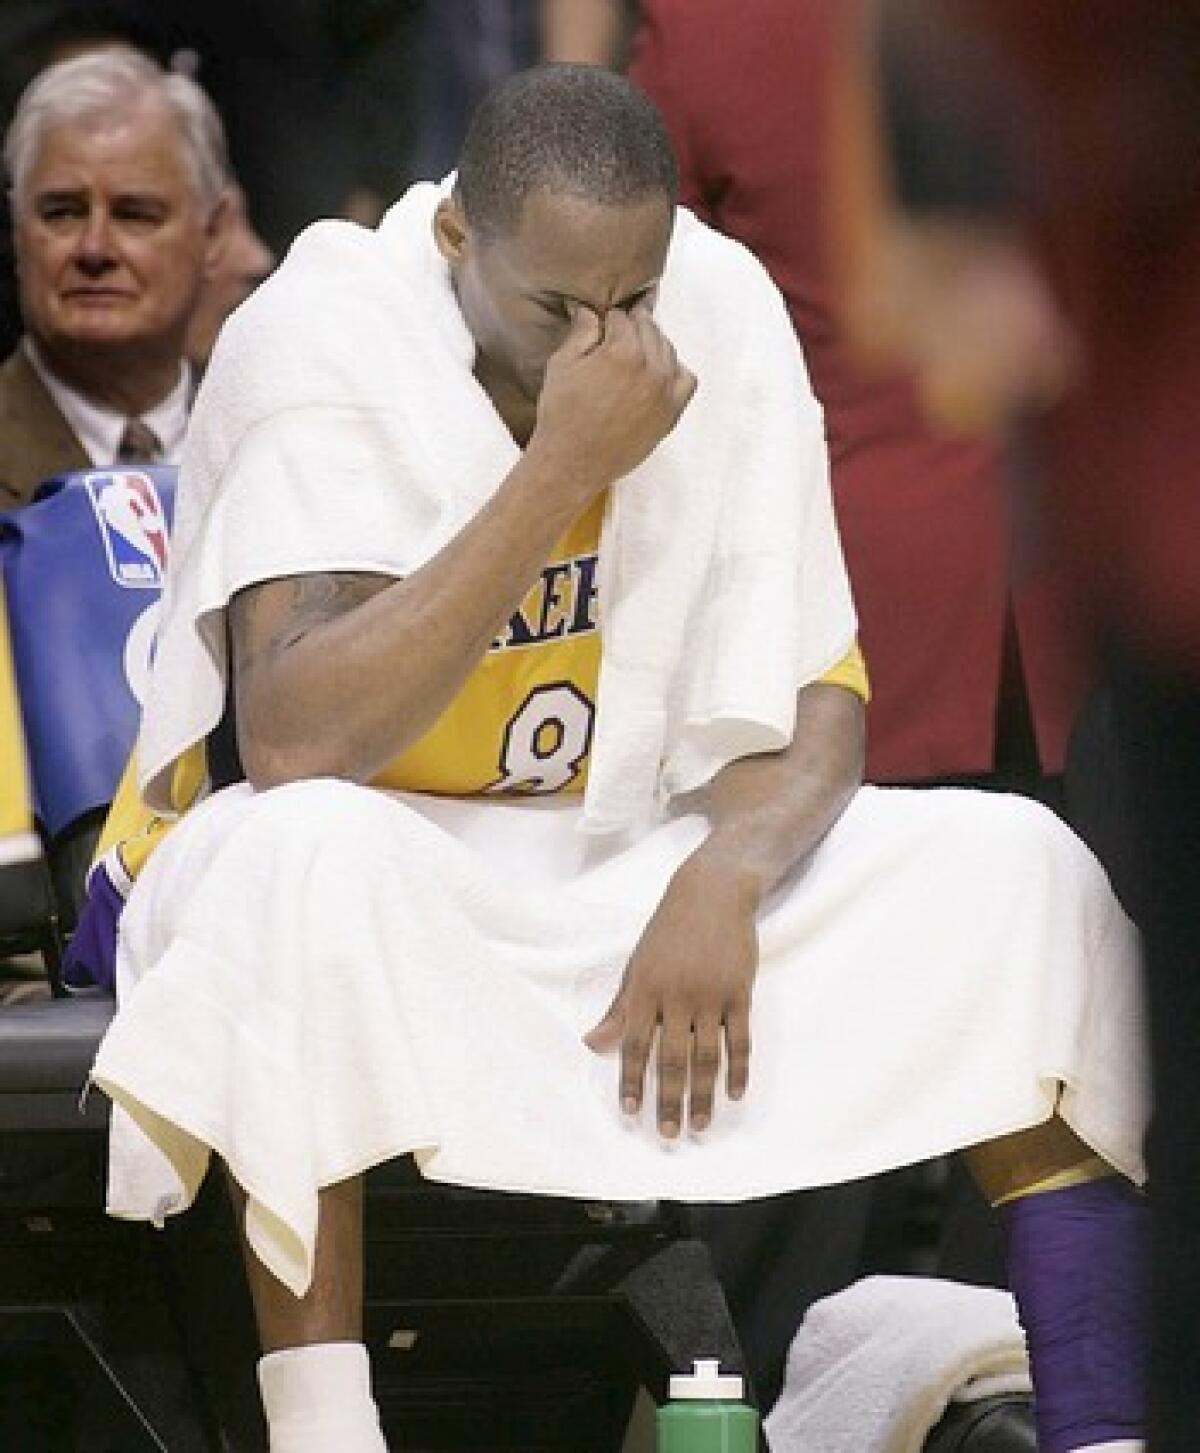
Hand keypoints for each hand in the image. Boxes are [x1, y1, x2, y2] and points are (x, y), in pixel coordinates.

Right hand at [530, 303, 696, 498]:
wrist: (572, 463)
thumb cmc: (562, 415)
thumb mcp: (562, 364)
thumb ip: (582, 331)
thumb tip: (591, 309)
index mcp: (624, 351)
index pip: (622, 317)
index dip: (607, 319)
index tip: (601, 325)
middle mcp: (651, 368)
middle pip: (649, 329)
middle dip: (631, 327)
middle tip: (616, 336)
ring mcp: (665, 392)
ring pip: (668, 350)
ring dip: (651, 346)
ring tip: (632, 355)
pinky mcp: (671, 413)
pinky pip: (686, 379)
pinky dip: (674, 371)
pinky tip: (656, 374)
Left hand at [584, 853, 756, 1137]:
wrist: (713, 892)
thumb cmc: (669, 929)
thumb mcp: (638, 964)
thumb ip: (620, 1008)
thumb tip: (593, 1043)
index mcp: (646, 989)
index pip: (635, 1044)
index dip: (632, 1080)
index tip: (631, 1111)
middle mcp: (677, 996)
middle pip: (673, 1059)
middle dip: (669, 1099)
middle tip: (669, 1132)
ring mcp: (711, 996)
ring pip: (707, 1056)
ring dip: (703, 1094)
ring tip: (700, 1124)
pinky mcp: (739, 993)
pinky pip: (739, 1039)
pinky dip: (738, 1068)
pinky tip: (734, 1092)